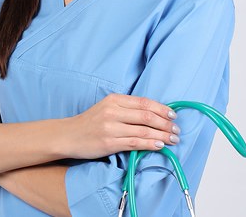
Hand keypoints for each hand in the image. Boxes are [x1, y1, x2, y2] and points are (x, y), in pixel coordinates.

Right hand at [65, 93, 179, 158]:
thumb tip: (154, 115)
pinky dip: (150, 144)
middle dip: (166, 124)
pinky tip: (159, 145)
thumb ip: (127, 109)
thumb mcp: (107, 108)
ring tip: (173, 139)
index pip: (145, 103)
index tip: (174, 116)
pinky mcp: (109, 142)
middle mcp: (113, 111)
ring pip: (144, 130)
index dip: (162, 109)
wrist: (68, 135)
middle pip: (147, 116)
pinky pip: (135, 142)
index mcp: (114, 100)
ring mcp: (111, 127)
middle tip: (177, 130)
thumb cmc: (89, 123)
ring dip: (162, 135)